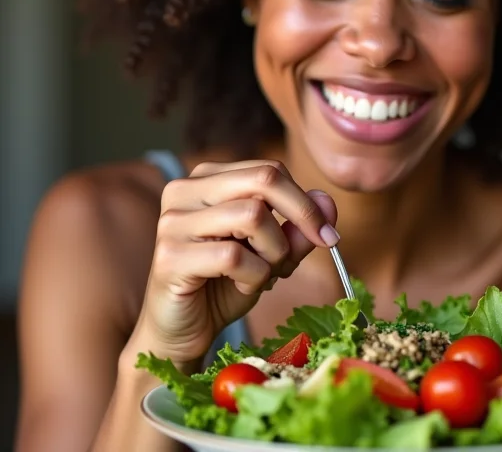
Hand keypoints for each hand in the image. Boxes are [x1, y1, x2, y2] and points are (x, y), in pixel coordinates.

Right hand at [131, 159, 338, 365]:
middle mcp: (185, 190)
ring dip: (275, 252)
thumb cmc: (224, 286)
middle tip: (320, 243)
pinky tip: (243, 285)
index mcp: (208, 178)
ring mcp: (174, 221)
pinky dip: (254, 275)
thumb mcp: (272, 253)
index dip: (306, 201)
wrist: (180, 334)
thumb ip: (297, 228)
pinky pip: (233, 256)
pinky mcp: (170, 256)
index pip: (270, 170)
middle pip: (263, 180)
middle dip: (301, 214)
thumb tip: (327, 202)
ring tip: (264, 273)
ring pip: (253, 215)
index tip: (328, 233)